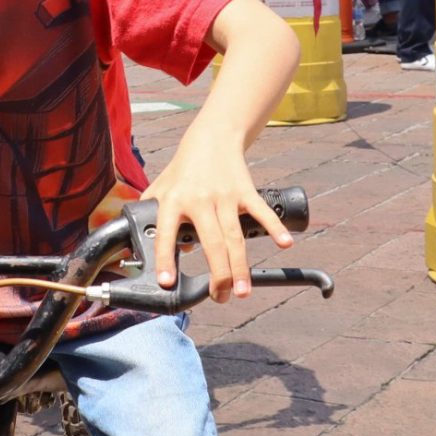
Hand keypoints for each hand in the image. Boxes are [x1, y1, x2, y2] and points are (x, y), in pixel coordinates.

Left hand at [141, 137, 293, 303]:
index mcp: (173, 201)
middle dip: (217, 275)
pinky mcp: (246, 191)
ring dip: (240, 267)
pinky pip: (260, 212)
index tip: (168, 282)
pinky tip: (284, 244)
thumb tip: (151, 249)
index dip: (166, 259)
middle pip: (211, 243)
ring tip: (242, 291)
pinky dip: (274, 227)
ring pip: (234, 237)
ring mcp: (224, 196)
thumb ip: (152, 216)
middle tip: (220, 298)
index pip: (167, 234)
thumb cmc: (183, 168)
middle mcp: (199, 200)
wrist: (212, 137)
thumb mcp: (160, 188)